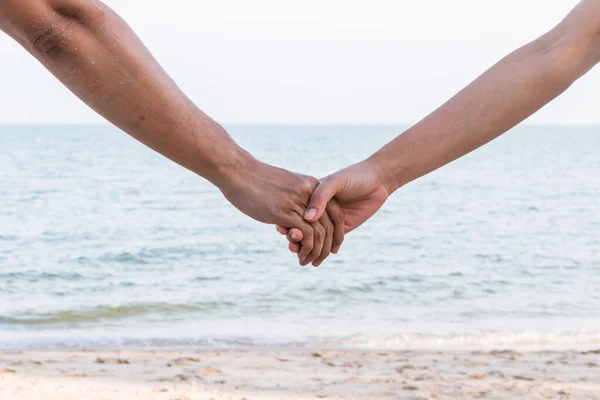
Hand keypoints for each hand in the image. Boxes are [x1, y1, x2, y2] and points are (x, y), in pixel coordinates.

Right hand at [220, 159, 344, 265]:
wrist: (238, 171)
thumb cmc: (255, 179)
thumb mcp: (282, 186)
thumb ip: (293, 198)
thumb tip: (294, 214)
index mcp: (311, 185)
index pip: (335, 212)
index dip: (336, 232)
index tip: (331, 246)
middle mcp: (310, 193)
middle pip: (331, 224)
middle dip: (328, 246)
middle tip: (319, 260)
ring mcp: (298, 202)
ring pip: (320, 232)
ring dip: (317, 252)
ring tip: (307, 262)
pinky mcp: (285, 212)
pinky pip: (307, 234)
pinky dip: (307, 249)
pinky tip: (300, 256)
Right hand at [276, 159, 389, 254]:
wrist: (378, 180)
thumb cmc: (353, 176)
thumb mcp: (334, 182)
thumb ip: (321, 197)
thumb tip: (308, 218)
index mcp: (312, 196)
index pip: (295, 211)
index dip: (287, 221)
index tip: (281, 229)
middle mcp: (319, 209)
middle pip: (302, 226)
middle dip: (295, 238)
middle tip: (291, 247)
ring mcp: (330, 220)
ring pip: (314, 237)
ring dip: (306, 247)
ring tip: (299, 254)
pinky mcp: (343, 228)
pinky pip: (330, 242)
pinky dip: (322, 250)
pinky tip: (316, 256)